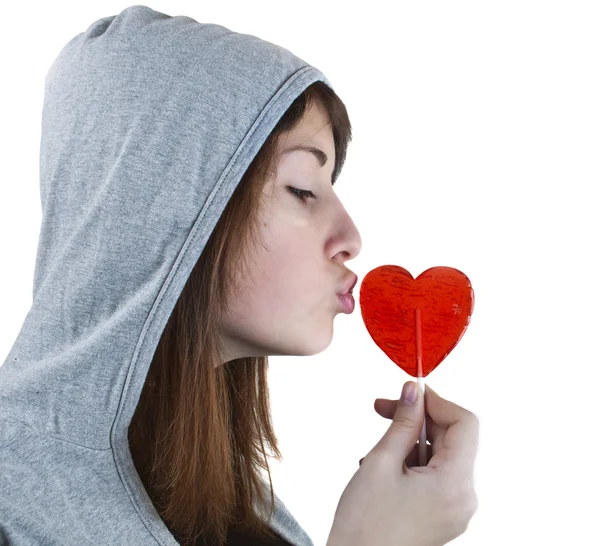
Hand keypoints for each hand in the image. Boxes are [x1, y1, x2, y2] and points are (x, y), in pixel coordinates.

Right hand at [327, 382, 478, 545]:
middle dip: (418, 420)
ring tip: (377, 450)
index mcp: (455, 484)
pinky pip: (436, 475)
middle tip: (383, 408)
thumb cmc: (364, 524)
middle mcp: (464, 497)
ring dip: (411, 441)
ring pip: (441, 455)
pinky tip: (384, 466)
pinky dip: (412, 461)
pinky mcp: (443, 514)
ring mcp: (455, 509)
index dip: (437, 401)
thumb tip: (413, 391)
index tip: (410, 392)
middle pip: (453, 438)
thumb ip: (403, 422)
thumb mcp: (381, 462)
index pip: (465, 423)